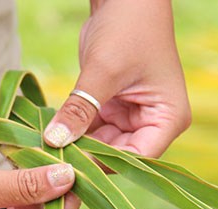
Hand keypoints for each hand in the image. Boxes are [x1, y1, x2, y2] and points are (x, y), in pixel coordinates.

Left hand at [43, 0, 190, 157]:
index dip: (104, 167)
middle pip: (118, 155)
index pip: (137, 159)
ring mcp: (133, 117)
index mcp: (168, 119)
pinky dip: (73, 132)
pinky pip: (92, 130)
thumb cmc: (127, 28)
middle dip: (87, 158)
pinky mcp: (113, 109)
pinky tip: (51, 139)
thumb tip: (54, 142)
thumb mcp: (102, 71)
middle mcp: (154, 123)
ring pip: (101, 145)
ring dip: (77, 147)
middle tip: (53, 165)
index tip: (70, 171)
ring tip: (48, 154)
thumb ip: (80, 109)